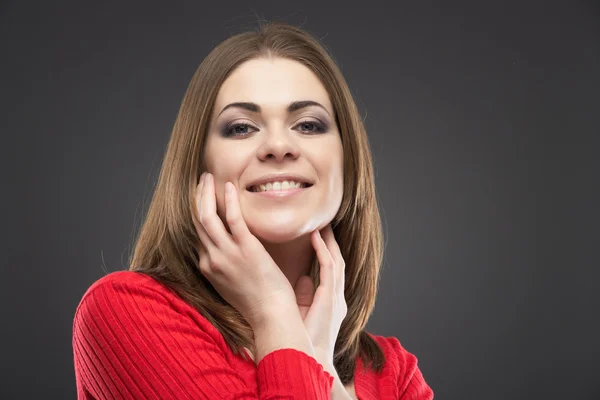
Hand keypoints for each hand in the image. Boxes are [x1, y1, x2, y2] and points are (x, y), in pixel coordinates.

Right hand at [192, 172, 297, 327]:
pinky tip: (230, 187)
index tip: (202, 198)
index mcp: (207, 267)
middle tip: (201, 180)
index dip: (197, 213)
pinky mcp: (246, 249)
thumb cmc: (257, 302)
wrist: (270, 315)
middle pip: (197, 222)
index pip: (197, 234)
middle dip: (196, 198)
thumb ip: (225, 267)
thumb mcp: (231, 285)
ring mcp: (226, 254)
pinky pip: (232, 219)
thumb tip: (228, 253)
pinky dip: (229, 200)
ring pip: (207, 217)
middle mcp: (211, 259)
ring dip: (205, 194)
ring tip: (208, 177)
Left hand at [294, 225, 346, 365]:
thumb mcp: (302, 312)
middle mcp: (336, 296)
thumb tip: (302, 278)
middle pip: (336, 261)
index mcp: (331, 301)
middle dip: (331, 242)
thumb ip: (304, 295)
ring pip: (335, 260)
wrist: (309, 359)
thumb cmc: (303, 340)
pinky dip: (323, 251)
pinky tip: (316, 237)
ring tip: (322, 224)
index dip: (326, 251)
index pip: (330, 269)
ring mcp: (336, 296)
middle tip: (325, 222)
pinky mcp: (330, 297)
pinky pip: (328, 267)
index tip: (318, 235)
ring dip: (329, 242)